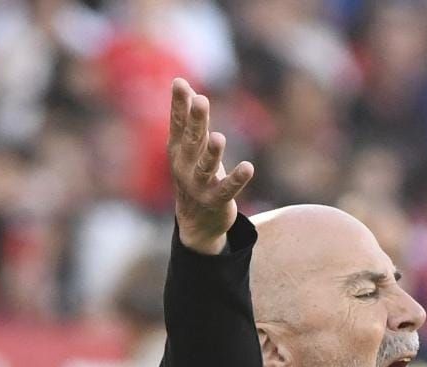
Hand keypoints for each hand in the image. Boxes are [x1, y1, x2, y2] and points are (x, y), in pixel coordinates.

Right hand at [168, 78, 254, 254]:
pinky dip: (237, 179)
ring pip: (206, 167)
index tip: (179, 83)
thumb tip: (185, 85)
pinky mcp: (216, 201)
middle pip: (192, 141)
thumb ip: (189, 119)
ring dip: (212, 153)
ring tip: (219, 138)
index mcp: (178, 151)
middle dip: (196, 121)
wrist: (196, 222)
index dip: (179, 104)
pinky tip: (248, 167)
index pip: (178, 124)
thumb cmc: (194, 175)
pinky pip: (227, 190)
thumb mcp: (189, 147)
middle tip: (201, 101)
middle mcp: (185, 167)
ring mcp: (199, 185)